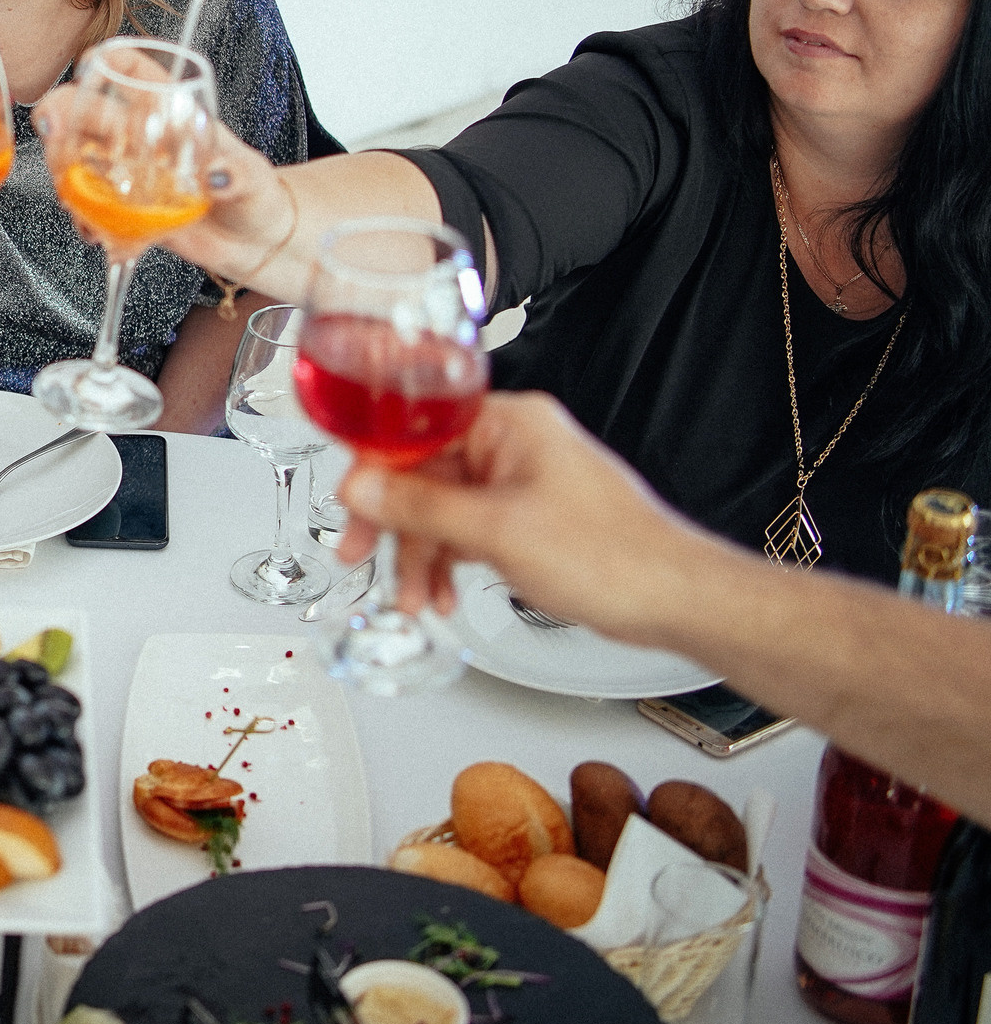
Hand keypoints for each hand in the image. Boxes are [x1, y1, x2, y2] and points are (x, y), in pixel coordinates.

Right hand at [31, 84, 298, 294]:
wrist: (256, 243)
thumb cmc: (259, 196)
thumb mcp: (255, 178)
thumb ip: (237, 173)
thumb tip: (218, 174)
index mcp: (171, 112)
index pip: (133, 70)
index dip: (106, 62)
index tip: (88, 67)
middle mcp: (142, 138)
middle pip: (87, 113)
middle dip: (62, 121)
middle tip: (57, 145)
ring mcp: (129, 174)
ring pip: (77, 160)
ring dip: (66, 178)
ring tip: (79, 206)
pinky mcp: (126, 210)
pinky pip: (94, 212)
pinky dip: (90, 225)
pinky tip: (105, 239)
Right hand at [335, 392, 719, 642]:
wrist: (673, 599)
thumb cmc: (614, 556)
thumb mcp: (496, 531)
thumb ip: (420, 506)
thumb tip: (362, 487)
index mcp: (509, 423)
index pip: (415, 430)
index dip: (374, 470)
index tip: (349, 506)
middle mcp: (514, 444)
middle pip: (423, 473)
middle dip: (394, 525)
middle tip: (361, 555)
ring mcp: (522, 482)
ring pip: (443, 508)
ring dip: (422, 555)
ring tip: (415, 597)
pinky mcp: (529, 517)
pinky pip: (468, 530)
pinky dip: (450, 562)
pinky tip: (445, 593)